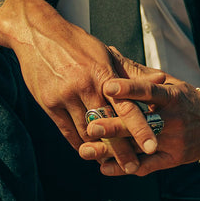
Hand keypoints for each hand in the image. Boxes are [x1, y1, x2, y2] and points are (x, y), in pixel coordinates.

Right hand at [10, 18, 164, 173]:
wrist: (37, 33)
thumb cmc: (77, 43)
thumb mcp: (104, 53)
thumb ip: (131, 73)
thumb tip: (162, 79)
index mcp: (102, 74)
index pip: (125, 106)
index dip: (139, 129)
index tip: (151, 147)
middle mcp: (84, 87)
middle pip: (106, 126)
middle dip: (120, 149)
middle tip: (133, 167)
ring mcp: (64, 96)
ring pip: (86, 131)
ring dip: (99, 147)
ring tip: (111, 160)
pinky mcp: (48, 103)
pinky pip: (67, 131)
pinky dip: (80, 141)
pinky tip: (89, 149)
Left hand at [81, 65, 199, 175]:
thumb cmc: (183, 99)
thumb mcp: (168, 82)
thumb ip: (137, 73)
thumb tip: (109, 52)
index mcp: (172, 96)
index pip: (150, 91)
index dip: (129, 89)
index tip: (107, 85)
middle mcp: (174, 119)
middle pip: (142, 123)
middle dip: (115, 126)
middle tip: (90, 126)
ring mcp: (174, 141)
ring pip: (140, 147)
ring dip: (111, 150)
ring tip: (85, 151)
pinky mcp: (173, 159)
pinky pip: (148, 166)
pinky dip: (124, 167)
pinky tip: (103, 167)